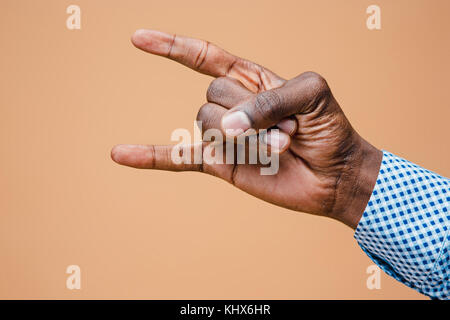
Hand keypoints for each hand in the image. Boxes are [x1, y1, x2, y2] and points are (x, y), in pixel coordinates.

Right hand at [111, 30, 382, 228]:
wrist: (334, 175)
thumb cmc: (329, 128)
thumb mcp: (311, 92)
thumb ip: (269, 98)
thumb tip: (226, 125)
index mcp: (250, 80)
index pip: (204, 57)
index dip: (172, 47)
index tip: (138, 39)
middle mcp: (233, 106)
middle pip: (212, 95)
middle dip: (251, 113)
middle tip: (289, 129)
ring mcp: (225, 136)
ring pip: (207, 124)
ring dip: (247, 138)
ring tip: (279, 147)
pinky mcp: (222, 164)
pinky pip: (180, 158)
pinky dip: (151, 156)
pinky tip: (119, 154)